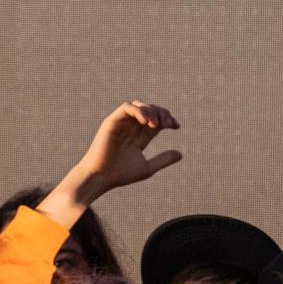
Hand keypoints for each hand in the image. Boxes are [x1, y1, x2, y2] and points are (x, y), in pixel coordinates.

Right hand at [40, 101, 181, 227]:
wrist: (101, 178)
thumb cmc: (120, 174)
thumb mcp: (147, 167)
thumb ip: (163, 160)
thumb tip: (181, 154)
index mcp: (139, 136)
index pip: (156, 120)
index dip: (168, 119)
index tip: (176, 126)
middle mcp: (130, 127)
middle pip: (150, 110)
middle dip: (162, 113)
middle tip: (169, 124)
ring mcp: (121, 123)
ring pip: (139, 105)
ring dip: (151, 111)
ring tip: (157, 124)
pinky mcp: (111, 122)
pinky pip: (126, 108)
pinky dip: (139, 111)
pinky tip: (147, 122)